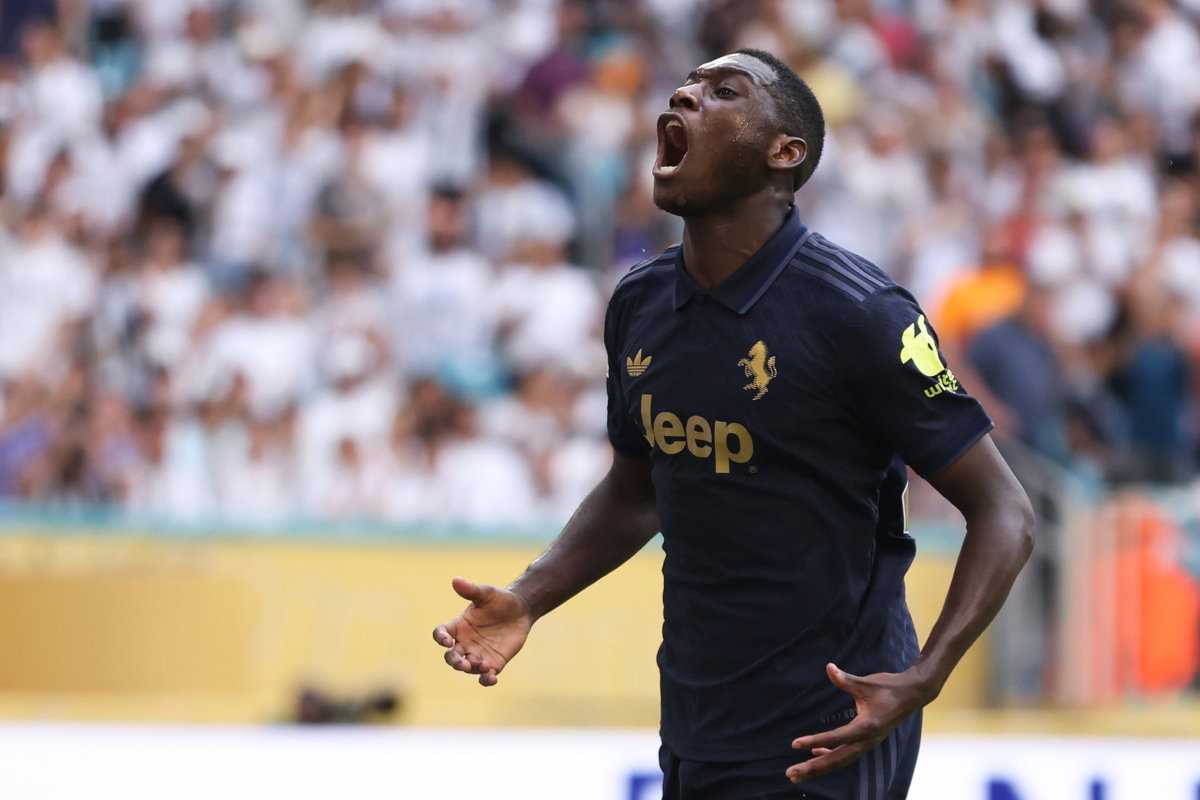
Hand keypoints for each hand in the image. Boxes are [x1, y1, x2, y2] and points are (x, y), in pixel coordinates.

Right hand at [432, 577, 533, 686]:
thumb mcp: (486, 593)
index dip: (440, 638)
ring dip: (472, 669)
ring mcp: (478, 654)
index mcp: (459, 625)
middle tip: (464, 664)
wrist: (521, 610)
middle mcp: (465, 642)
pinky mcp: (493, 662)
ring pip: (468, 667)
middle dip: (455, 662)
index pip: (441, 633)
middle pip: (451, 657)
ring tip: (485, 666)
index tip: (446, 641)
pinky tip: (492, 678)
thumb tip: (456, 580)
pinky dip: (486, 680)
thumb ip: (471, 590)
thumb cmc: (500, 600)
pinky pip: (485, 675)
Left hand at [786, 663, 932, 782]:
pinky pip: (846, 753)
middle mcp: (867, 740)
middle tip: (791, 774)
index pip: (836, 738)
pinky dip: (830, 755)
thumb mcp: (866, 683)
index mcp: (867, 726)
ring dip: (819, 766)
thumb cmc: (888, 687)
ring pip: (840, 760)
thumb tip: (829, 667)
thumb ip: (845, 679)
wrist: (911, 695)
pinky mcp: (866, 741)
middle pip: (837, 759)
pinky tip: (815, 753)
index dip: (815, 741)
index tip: (795, 744)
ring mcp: (867, 743)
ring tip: (797, 773)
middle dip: (813, 768)